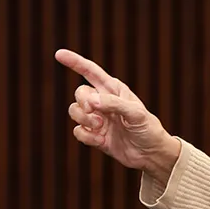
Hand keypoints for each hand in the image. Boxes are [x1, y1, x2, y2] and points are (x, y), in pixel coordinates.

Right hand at [56, 48, 180, 180]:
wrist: (150, 154)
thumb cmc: (148, 129)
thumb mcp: (136, 113)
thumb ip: (113, 104)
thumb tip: (91, 100)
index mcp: (113, 89)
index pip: (90, 71)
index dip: (75, 62)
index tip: (59, 54)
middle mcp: (103, 101)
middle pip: (79, 93)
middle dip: (83, 102)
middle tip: (95, 113)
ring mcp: (97, 118)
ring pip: (74, 111)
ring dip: (83, 119)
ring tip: (100, 127)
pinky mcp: (94, 135)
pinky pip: (78, 131)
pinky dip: (86, 136)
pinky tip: (101, 140)